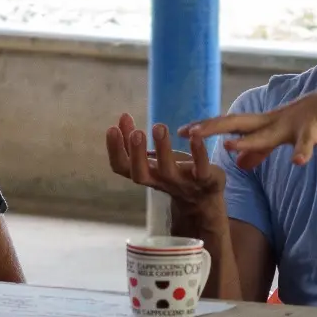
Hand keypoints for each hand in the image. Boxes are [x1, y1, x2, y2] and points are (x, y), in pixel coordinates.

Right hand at [105, 113, 225, 217]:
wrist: (203, 200)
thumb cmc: (173, 173)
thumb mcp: (152, 158)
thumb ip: (135, 140)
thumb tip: (122, 117)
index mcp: (145, 174)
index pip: (122, 167)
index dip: (115, 150)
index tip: (111, 128)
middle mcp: (159, 181)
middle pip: (141, 175)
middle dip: (136, 154)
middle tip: (137, 133)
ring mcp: (181, 183)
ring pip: (168, 171)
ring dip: (163, 149)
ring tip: (159, 126)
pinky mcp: (204, 180)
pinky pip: (201, 168)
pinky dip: (199, 152)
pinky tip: (195, 135)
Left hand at [183, 88, 316, 169]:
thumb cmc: (311, 121)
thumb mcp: (280, 137)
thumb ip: (258, 151)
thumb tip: (236, 163)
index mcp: (264, 124)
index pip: (229, 124)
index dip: (206, 128)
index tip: (181, 131)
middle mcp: (273, 122)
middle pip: (238, 124)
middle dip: (213, 128)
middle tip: (190, 132)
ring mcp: (293, 125)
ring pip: (267, 134)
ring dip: (248, 140)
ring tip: (228, 145)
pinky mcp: (316, 130)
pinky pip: (308, 143)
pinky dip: (302, 151)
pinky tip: (298, 162)